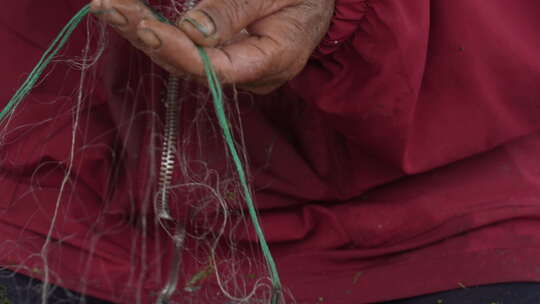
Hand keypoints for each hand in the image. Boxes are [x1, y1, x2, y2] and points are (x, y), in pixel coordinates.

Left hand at [90, 0, 333, 93]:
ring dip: (145, 36)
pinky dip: (161, 36)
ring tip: (110, 9)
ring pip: (185, 62)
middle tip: (108, 8)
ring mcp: (238, 71)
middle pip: (192, 66)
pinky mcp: (229, 62)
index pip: (216, 67)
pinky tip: (134, 20)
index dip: (178, 50)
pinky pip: (190, 55)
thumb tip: (190, 31)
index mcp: (273, 61)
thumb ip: (234, 12)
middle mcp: (251, 76)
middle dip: (147, 37)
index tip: (142, 26)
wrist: (321, 6)